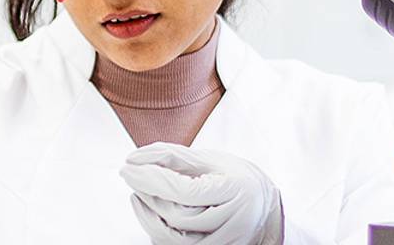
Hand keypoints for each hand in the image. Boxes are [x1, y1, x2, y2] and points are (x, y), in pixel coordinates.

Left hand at [119, 143, 284, 244]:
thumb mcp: (212, 160)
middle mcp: (233, 222)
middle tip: (132, 174)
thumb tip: (136, 158)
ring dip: (148, 214)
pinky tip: (149, 210)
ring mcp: (223, 242)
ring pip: (173, 237)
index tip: (129, 165)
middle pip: (178, 216)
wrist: (265, 210)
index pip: (185, 191)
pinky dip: (157, 229)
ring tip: (138, 193)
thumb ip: (174, 156)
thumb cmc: (238, 180)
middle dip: (148, 194)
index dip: (152, 179)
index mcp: (236, 191)